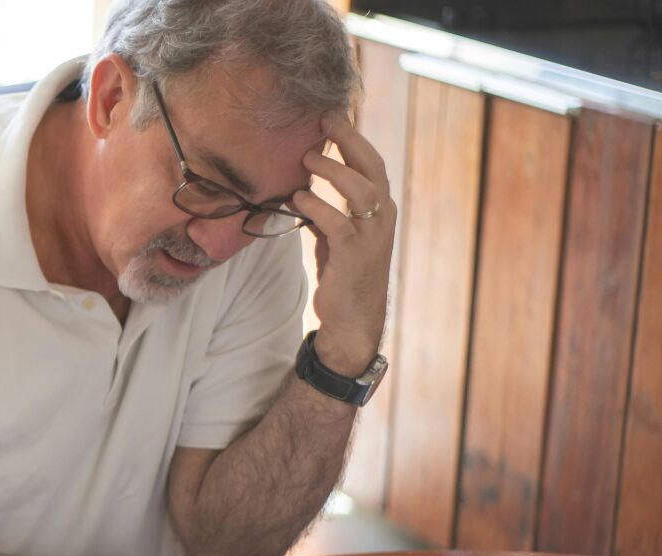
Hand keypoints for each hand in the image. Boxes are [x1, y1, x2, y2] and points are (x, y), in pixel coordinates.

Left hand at [294, 111, 397, 373]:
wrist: (353, 318)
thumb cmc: (344, 273)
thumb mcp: (337, 235)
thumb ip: (328, 210)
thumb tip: (300, 187)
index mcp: (379, 207)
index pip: (371, 162)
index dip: (352, 137)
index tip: (330, 115)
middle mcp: (382, 216)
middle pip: (372, 166)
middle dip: (349, 139)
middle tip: (324, 121)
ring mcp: (372, 235)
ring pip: (361, 189)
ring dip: (332, 170)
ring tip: (307, 159)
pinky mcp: (355, 255)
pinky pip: (337, 222)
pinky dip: (316, 207)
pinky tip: (297, 199)